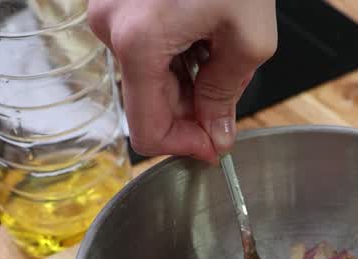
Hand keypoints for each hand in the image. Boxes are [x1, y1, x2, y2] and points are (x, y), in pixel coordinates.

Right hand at [87, 0, 276, 161]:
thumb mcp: (249, 36)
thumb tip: (216, 132)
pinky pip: (141, 44)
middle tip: (228, 107)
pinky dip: (175, 52)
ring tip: (221, 51)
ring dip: (184, 80)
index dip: (184, 146)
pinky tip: (204, 33)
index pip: (146, 131)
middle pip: (146, 102)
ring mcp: (107, 9)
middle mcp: (109, 26)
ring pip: (145, 74)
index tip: (215, 145)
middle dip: (189, 112)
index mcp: (137, 42)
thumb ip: (227, 93)